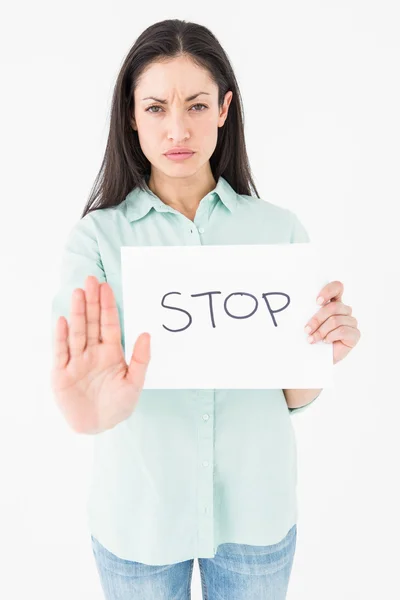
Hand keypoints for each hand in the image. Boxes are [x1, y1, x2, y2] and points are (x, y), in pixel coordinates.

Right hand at [51, 275, 150, 433]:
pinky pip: (61, 352)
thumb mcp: (135, 383)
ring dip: (77, 313)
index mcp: (111, 352)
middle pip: (92, 323)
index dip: (108, 306)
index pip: (109, 324)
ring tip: (78, 293)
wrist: (98, 426)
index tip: (106, 287)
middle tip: (91, 280)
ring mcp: (77, 361)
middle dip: (91, 302)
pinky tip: (63, 321)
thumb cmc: (119, 405)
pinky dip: (62, 337)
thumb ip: (141, 359)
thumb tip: (146, 334)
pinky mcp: (62, 373)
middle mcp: (93, 352)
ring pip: (77, 333)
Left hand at [304, 280, 360, 364]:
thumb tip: (297, 302)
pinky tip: (325, 342)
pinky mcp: (355, 334)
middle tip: (306, 329)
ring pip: (335, 320)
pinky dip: (330, 337)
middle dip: (317, 319)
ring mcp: (351, 322)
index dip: (328, 291)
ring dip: (321, 331)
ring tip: (311, 339)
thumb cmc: (312, 337)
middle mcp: (345, 311)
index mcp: (334, 303)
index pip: (337, 287)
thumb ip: (309, 311)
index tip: (317, 301)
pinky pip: (342, 331)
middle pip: (334, 307)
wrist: (317, 358)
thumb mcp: (309, 322)